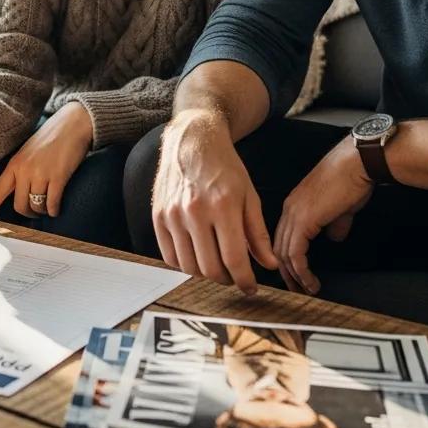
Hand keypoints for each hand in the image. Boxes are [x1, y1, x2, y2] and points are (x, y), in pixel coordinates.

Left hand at [0, 102, 92, 221]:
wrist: (72, 124)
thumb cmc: (51, 138)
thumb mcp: (29, 152)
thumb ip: (22, 170)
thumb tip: (20, 192)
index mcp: (15, 163)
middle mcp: (25, 170)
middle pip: (20, 205)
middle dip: (28, 213)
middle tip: (35, 212)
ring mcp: (41, 174)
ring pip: (36, 206)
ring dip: (42, 211)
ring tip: (48, 207)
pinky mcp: (58, 177)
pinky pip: (52, 204)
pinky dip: (54, 210)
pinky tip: (56, 208)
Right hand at [151, 111, 276, 294]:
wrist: (193, 140)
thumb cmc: (224, 166)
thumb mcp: (249, 196)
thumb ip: (258, 233)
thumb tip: (269, 264)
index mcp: (223, 206)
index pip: (234, 260)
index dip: (245, 281)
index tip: (251, 287)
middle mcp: (195, 211)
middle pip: (210, 268)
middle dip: (226, 279)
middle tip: (234, 275)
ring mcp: (173, 214)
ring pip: (188, 266)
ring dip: (205, 274)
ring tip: (216, 265)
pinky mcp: (158, 215)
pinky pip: (169, 255)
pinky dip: (184, 263)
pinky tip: (196, 255)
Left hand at [273, 135, 373, 294]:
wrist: (356, 164)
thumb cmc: (352, 180)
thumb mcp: (340, 208)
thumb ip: (334, 223)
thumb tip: (334, 236)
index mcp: (295, 205)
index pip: (282, 237)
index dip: (287, 258)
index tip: (295, 276)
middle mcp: (289, 209)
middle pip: (278, 247)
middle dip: (286, 272)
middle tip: (297, 290)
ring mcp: (294, 214)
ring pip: (284, 252)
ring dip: (294, 276)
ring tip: (306, 290)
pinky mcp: (304, 220)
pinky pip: (295, 252)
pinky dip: (301, 271)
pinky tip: (310, 281)